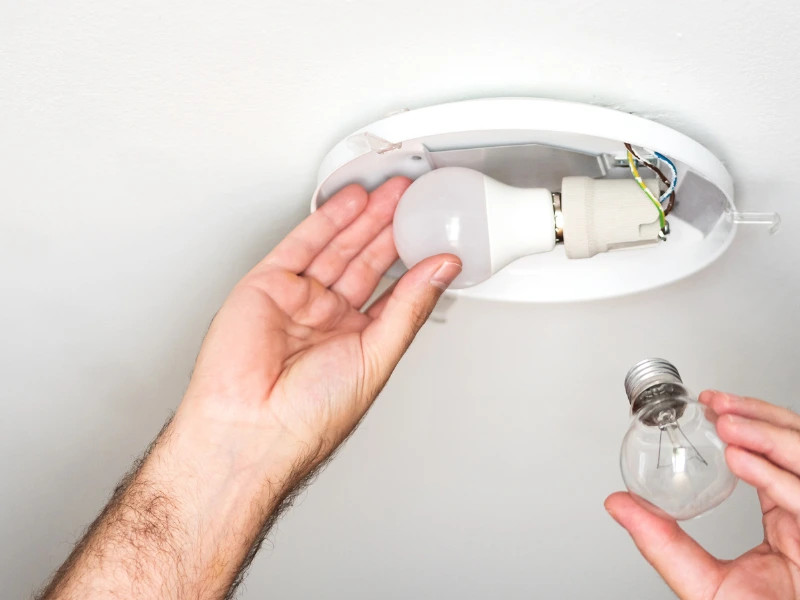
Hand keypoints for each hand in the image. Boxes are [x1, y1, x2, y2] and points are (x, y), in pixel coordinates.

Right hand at [178, 176, 460, 484]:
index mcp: (355, 340)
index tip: (432, 233)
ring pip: (336, 247)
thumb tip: (442, 269)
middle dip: (389, 229)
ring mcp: (296, 300)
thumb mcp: (377, 355)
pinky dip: (327, 219)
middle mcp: (326, 318)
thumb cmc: (309, 415)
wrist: (252, 426)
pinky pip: (301, 244)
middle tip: (412, 199)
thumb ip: (409, 306)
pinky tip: (352, 200)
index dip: (410, 259)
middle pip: (364, 262)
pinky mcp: (267, 285)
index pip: (389, 289)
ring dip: (363, 217)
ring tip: (392, 192)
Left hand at [606, 391, 799, 599]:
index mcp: (786, 521)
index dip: (748, 422)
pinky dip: (773, 474)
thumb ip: (662, 543)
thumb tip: (618, 504)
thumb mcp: (702, 581)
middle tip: (716, 404)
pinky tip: (741, 460)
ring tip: (726, 424)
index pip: (771, 457)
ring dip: (765, 435)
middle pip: (795, 446)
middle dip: (757, 416)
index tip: (710, 406)